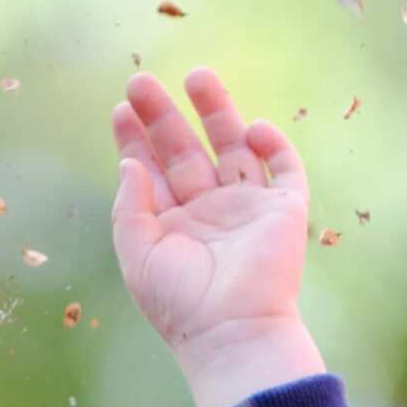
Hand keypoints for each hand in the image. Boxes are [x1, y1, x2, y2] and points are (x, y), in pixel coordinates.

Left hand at [111, 68, 325, 406]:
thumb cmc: (180, 304)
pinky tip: (251, 127)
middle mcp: (208, 212)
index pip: (153, 173)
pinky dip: (272, 144)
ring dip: (215, 111)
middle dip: (164, 117)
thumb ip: (130, 209)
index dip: (136, 141)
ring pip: (232, 147)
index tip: (121, 111)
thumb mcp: (139, 257)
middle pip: (185, 152)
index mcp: (172, 227)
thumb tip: (128, 163)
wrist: (232, 332)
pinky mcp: (284, 210)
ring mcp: (247, 208)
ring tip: (195, 75)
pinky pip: (283, 167)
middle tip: (140, 82)